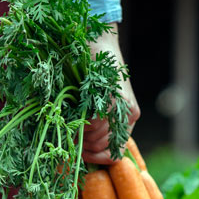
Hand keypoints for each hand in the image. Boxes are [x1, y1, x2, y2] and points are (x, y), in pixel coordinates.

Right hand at [82, 23, 139, 163]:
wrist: (98, 41)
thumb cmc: (90, 71)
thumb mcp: (95, 100)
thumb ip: (94, 123)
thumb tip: (79, 148)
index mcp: (126, 120)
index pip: (113, 155)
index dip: (93, 157)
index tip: (78, 152)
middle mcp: (129, 117)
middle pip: (101, 148)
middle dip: (82, 145)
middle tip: (69, 133)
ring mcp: (125, 110)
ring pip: (96, 138)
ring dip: (79, 133)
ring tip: (72, 119)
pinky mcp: (117, 101)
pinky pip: (95, 125)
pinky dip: (81, 121)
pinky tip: (76, 111)